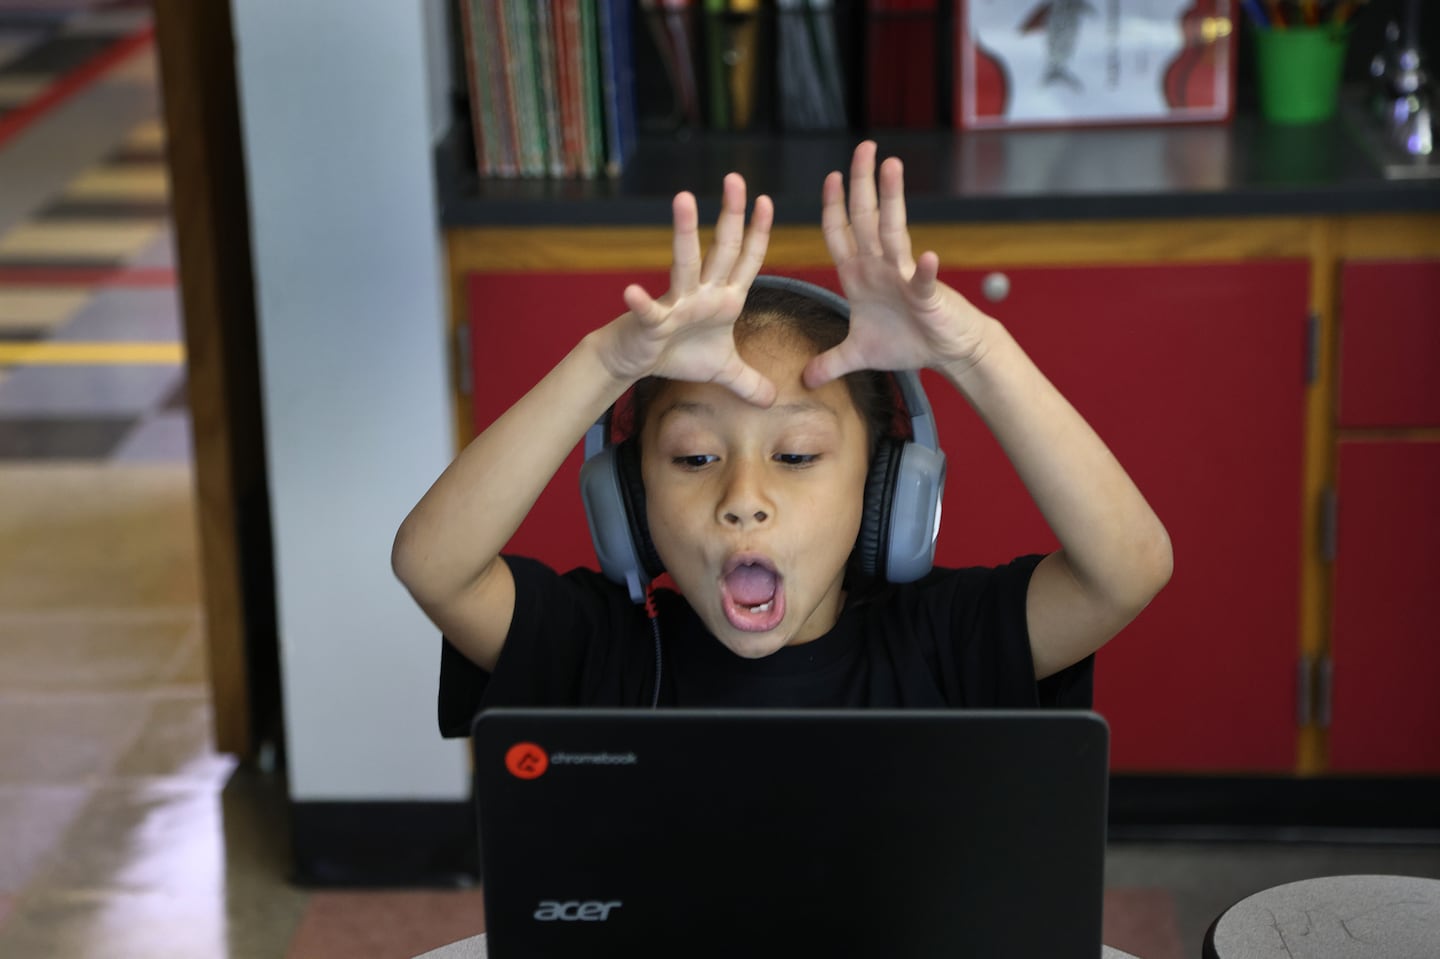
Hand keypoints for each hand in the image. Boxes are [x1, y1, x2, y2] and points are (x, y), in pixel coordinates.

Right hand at [598, 173, 775, 405]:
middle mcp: (703, 293)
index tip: (767, 201)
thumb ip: (749, 382)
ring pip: (685, 263)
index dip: (759, 232)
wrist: (635, 360)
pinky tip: (632, 292)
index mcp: (725, 298)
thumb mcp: (723, 371)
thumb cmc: (678, 355)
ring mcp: (677, 303)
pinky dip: (640, 302)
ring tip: (684, 199)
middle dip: (730, 214)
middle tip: (736, 178)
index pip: (747, 260)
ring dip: (685, 231)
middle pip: (722, 248)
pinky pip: (649, 311)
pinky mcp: (652, 322)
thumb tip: (774, 400)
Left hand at [805, 141, 990, 387]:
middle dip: (863, 183)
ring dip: (891, 200)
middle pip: (866, 218)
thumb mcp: (858, 354)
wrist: (946, 352)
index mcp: (859, 275)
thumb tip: (803, 380)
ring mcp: (904, 277)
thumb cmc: (906, 343)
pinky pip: (924, 281)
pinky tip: (928, 257)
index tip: (830, 178)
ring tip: (891, 167)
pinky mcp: (927, 296)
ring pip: (894, 233)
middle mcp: (880, 267)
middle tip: (863, 147)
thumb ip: (830, 362)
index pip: (841, 233)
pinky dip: (926, 271)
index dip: (833, 207)